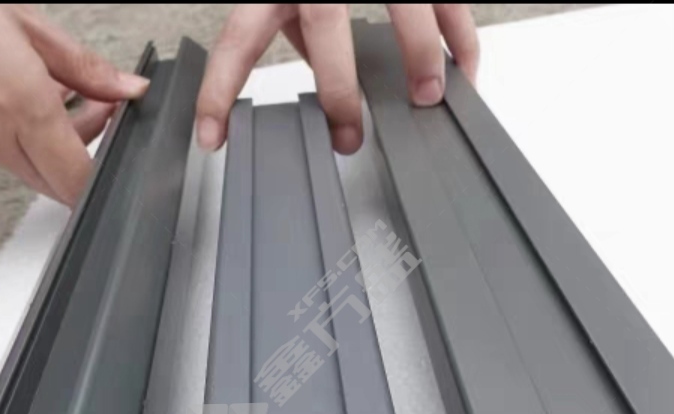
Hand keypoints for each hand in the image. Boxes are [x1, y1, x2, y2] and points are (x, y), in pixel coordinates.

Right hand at [0, 4, 149, 205]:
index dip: (105, 175)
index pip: (77, 180)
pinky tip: (14, 93)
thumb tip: (128, 88)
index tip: (120, 143)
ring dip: (50, 140)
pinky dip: (15, 133)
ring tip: (57, 88)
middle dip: (85, 154)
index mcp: (19, 108)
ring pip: (25, 166)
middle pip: (56, 182)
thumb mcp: (26, 23)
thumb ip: (84, 67)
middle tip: (99, 107)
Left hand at [196, 4, 478, 154]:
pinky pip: (447, 1)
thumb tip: (319, 80)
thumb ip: (293, 23)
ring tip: (428, 99)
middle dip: (338, 88)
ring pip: (402, 2)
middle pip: (324, 24)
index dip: (220, 92)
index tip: (210, 139)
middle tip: (350, 138)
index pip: (238, 39)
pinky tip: (463, 74)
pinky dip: (460, 39)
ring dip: (419, 53)